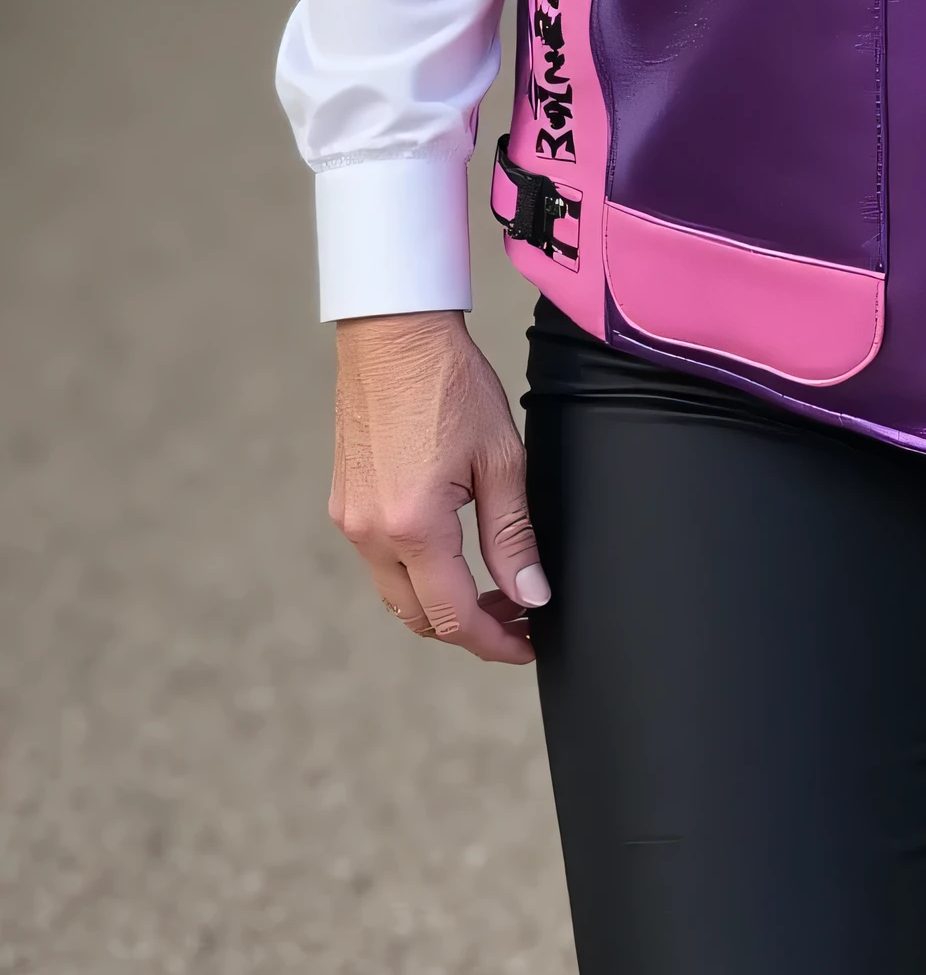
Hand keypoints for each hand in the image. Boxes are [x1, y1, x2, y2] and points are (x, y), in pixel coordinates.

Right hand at [330, 314, 548, 666]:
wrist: (394, 331)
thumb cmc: (450, 382)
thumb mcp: (501, 460)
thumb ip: (513, 537)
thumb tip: (532, 595)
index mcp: (412, 526)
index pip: (455, 617)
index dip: (496, 642)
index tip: (528, 644)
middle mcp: (370, 532)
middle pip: (420, 618)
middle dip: (471, 628)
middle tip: (518, 613)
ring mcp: (350, 519)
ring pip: (397, 594)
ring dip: (441, 603)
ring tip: (493, 585)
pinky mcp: (344, 502)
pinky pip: (379, 561)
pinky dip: (417, 573)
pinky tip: (454, 551)